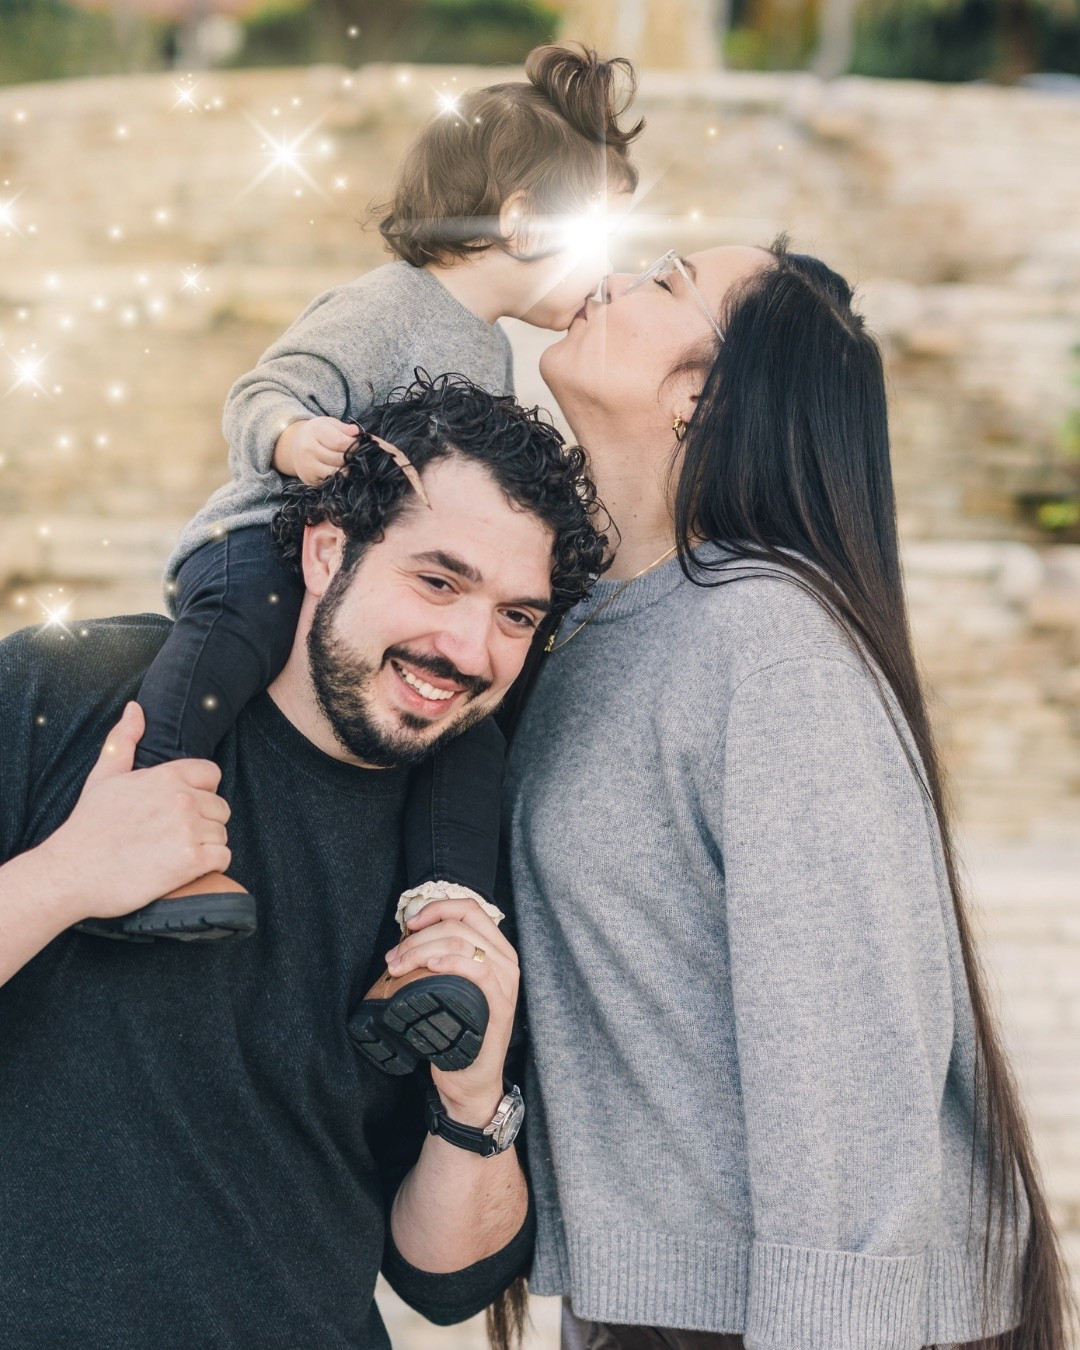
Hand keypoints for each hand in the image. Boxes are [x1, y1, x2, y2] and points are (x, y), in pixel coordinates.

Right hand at [37, 702, 231, 923]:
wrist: (72, 873)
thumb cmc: (88, 826)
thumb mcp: (103, 777)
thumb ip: (123, 741)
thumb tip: (135, 708)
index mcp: (166, 776)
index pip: (212, 775)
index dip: (200, 793)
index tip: (180, 810)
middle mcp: (182, 799)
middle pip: (220, 807)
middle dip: (203, 822)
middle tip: (174, 837)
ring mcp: (188, 830)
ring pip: (222, 834)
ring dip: (205, 846)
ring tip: (174, 854)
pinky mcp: (192, 861)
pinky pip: (223, 858)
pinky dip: (210, 866)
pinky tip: (185, 869)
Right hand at [272, 416, 358, 483]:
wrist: (294, 447)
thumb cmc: (318, 434)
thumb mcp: (329, 424)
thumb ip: (344, 428)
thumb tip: (356, 431)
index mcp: (315, 431)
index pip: (340, 442)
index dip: (354, 445)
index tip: (360, 445)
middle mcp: (308, 449)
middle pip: (339, 459)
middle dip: (352, 458)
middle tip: (358, 456)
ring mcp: (307, 466)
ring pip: (335, 472)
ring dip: (347, 470)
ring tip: (350, 464)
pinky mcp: (309, 480)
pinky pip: (330, 482)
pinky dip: (339, 478)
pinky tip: (341, 472)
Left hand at [384, 899, 519, 1125]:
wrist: (472, 1080)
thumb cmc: (458, 1030)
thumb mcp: (452, 986)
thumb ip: (442, 957)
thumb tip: (407, 936)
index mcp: (496, 949)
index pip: (469, 909)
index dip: (436, 908)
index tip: (409, 924)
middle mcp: (506, 960)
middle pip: (460, 924)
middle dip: (419, 935)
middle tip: (393, 957)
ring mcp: (506, 983)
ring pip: (463, 942)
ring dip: (422, 949)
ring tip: (398, 967)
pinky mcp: (500, 1006)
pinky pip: (479, 971)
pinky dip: (451, 961)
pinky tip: (431, 966)